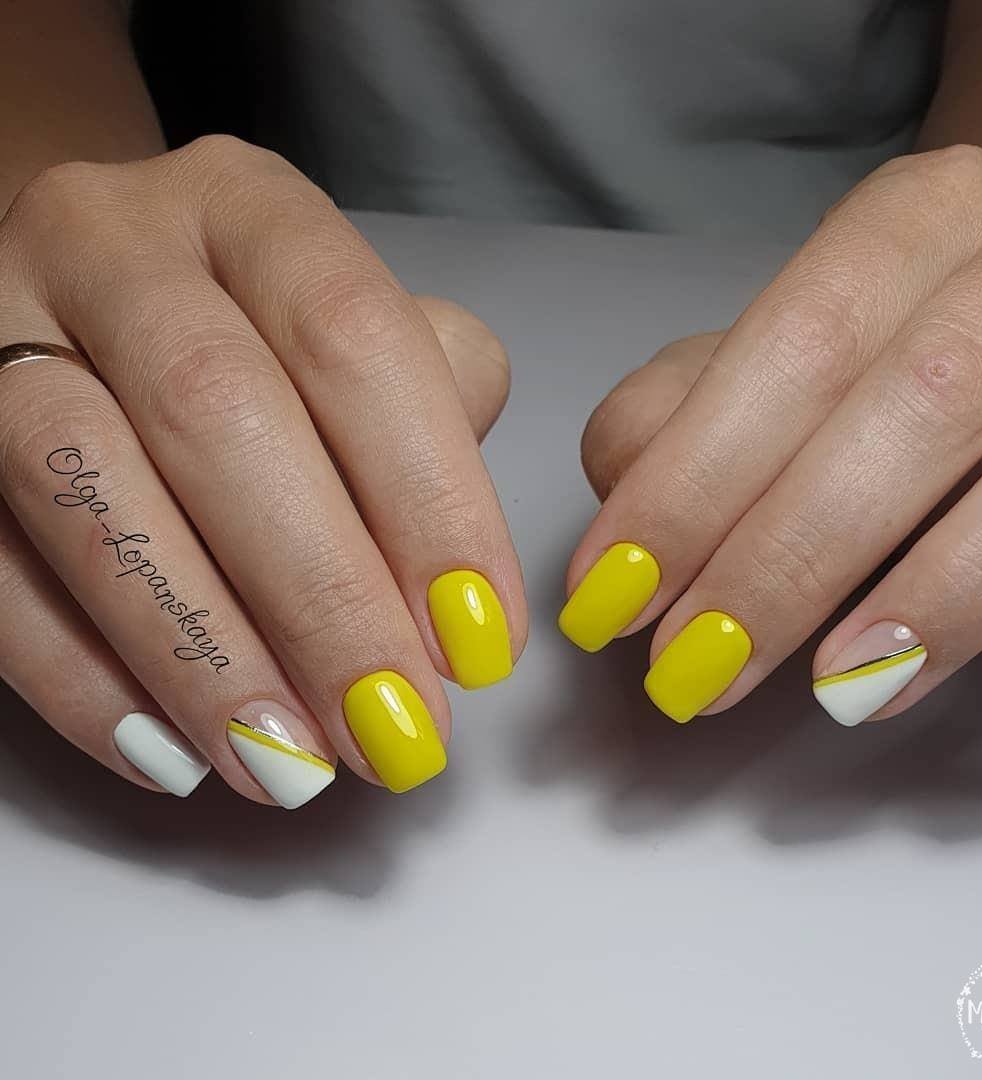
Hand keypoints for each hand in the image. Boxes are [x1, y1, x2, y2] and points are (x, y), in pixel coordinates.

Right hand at [0, 135, 524, 805]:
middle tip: (393, 731)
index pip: (356, 340)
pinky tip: (173, 753)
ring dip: (202, 655)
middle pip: (220, 416)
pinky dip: (82, 677)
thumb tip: (462, 589)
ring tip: (291, 766)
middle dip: (322, 598)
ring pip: (90, 490)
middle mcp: (113, 243)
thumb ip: (433, 413)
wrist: (90, 297)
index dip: (429, 501)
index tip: (478, 641)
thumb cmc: (258, 337)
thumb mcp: (358, 332)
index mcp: (249, 209)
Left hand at [562, 144, 981, 725]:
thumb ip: (686, 407)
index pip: (794, 349)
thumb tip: (623, 507)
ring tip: (838, 691)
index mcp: (915, 222)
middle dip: (796, 554)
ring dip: (941, 591)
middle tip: (702, 667)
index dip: (698, 481)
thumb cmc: (900, 337)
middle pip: (922, 401)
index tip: (615, 597)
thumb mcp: (779, 347)